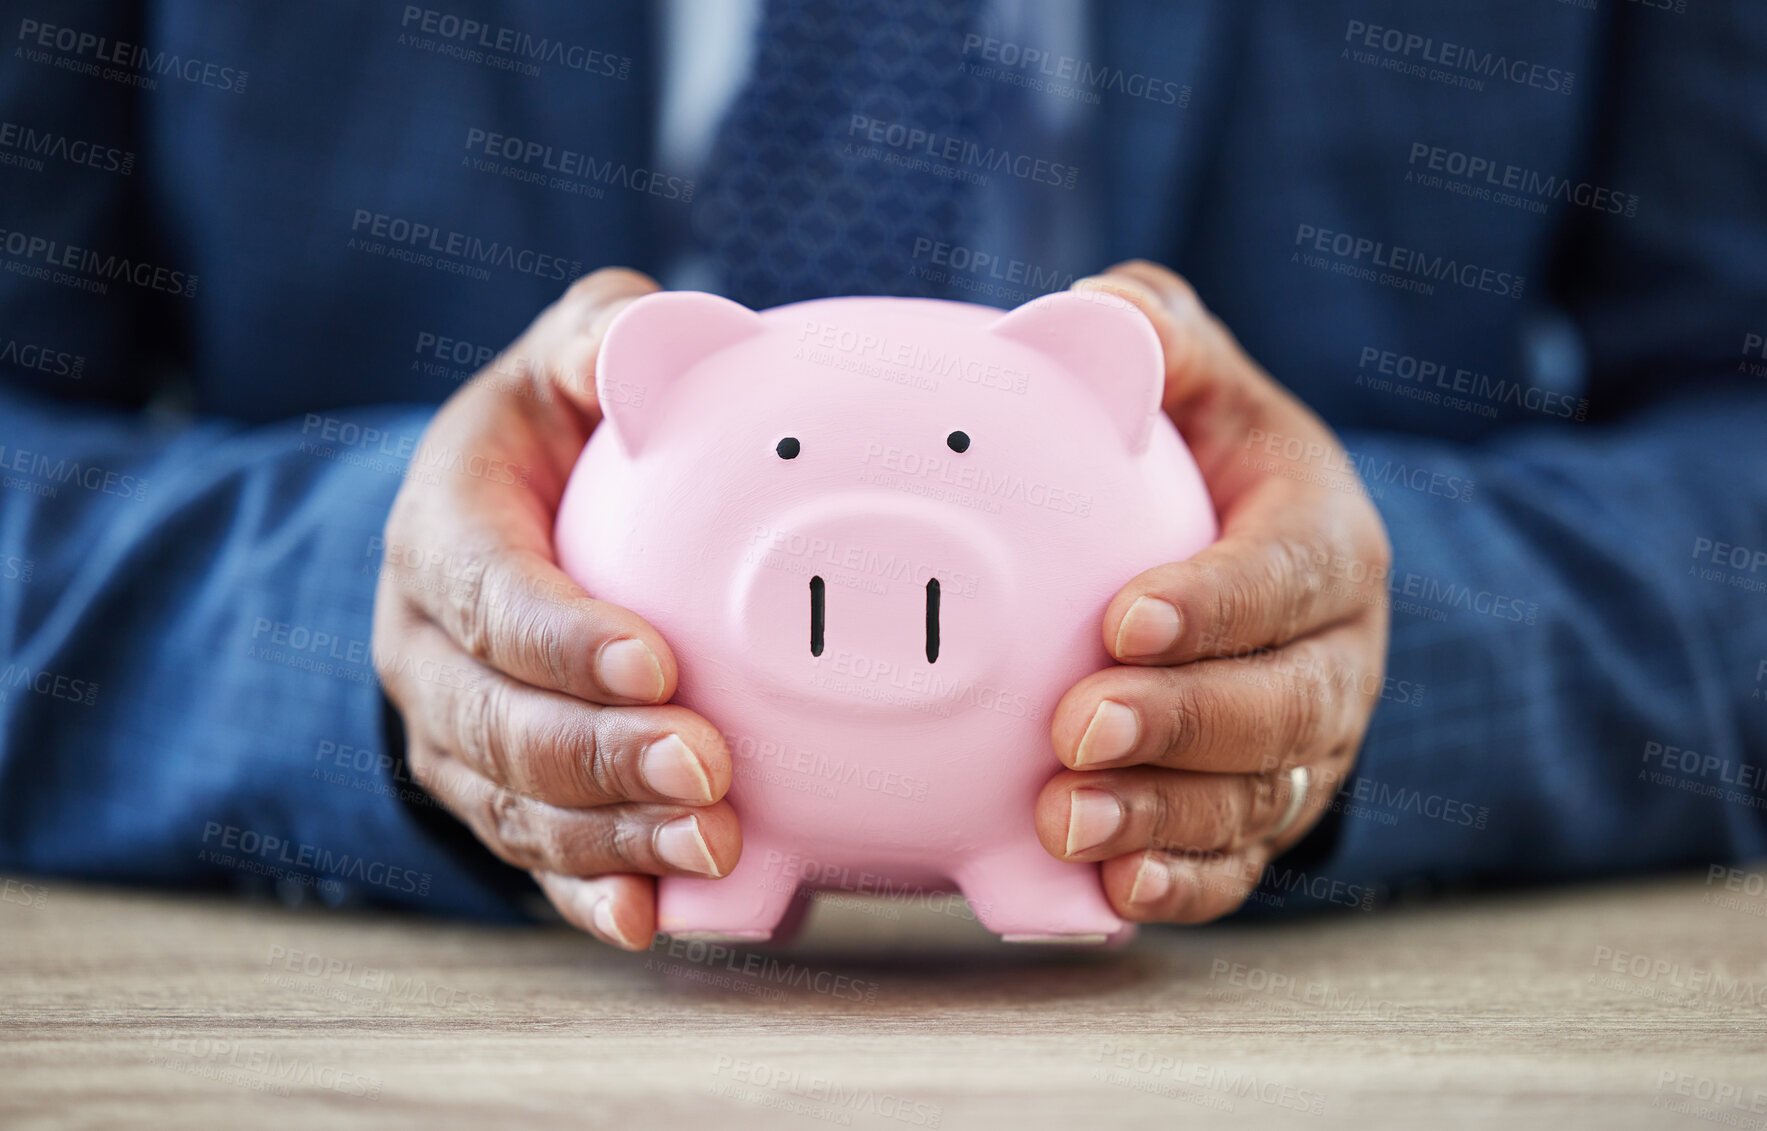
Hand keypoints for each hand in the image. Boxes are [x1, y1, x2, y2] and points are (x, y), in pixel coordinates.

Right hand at [372, 269, 739, 950]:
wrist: (504, 531)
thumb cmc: (554, 437)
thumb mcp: (567, 365)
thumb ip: (604, 340)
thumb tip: (650, 334)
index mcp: (441, 534)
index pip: (486, 594)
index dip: (560, 637)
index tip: (656, 662)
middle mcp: (428, 648)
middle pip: (497, 721)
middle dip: (599, 754)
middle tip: (706, 768)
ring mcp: (454, 733)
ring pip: (515, 805)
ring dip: (613, 836)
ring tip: (715, 846)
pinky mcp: (495, 793)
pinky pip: (533, 858)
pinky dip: (591, 894)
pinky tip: (654, 923)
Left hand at [1034, 260, 1391, 922]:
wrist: (1261, 577)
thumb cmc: (1217, 471)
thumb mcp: (1207, 391)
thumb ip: (1161, 337)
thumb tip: (1090, 309)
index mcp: (1329, 544)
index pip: (1288, 575)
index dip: (1216, 604)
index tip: (1122, 617)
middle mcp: (1336, 657)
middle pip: (1282, 706)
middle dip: (1183, 723)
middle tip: (1079, 726)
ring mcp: (1308, 749)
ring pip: (1257, 798)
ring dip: (1164, 816)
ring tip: (1068, 821)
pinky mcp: (1268, 814)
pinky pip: (1240, 864)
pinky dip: (1183, 885)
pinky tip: (1113, 893)